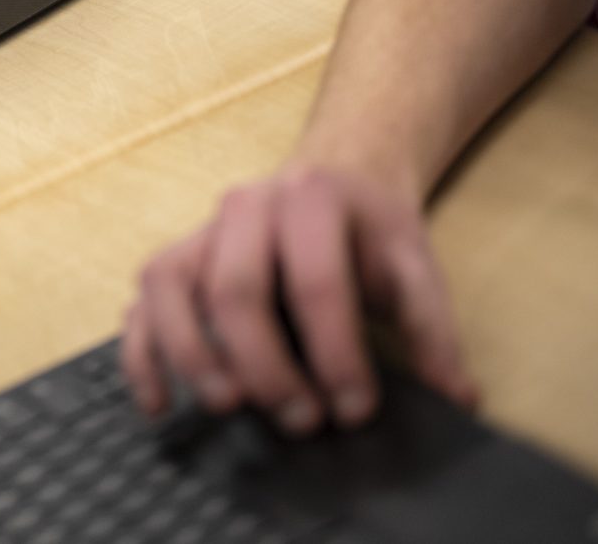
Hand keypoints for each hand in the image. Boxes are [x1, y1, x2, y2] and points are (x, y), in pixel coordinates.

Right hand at [120, 163, 474, 435]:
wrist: (334, 178)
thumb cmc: (370, 231)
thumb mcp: (414, 266)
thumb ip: (433, 331)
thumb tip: (456, 399)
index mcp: (311, 199)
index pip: (314, 281)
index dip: (334, 352)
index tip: (356, 410)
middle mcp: (244, 207)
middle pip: (235, 288)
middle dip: (265, 364)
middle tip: (301, 420)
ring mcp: (200, 231)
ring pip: (170, 287)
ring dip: (193, 353)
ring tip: (229, 406)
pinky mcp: (173, 260)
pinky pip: (140, 303)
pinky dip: (141, 354)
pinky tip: (159, 403)